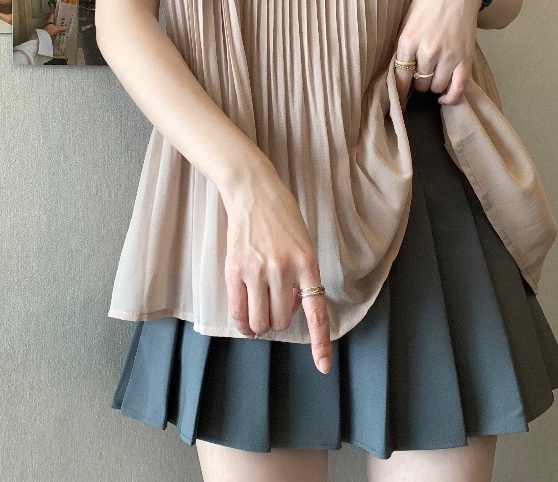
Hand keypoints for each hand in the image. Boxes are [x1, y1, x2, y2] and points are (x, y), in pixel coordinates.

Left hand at [43, 3, 66, 37]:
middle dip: (56, 15)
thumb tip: (66, 27)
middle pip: (53, 17)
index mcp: (50, 20)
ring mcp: (49, 25)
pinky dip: (56, 25)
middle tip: (59, 13)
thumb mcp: (56, 29)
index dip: (53, 10)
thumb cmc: (48, 31)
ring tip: (61, 20)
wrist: (44, 37)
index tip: (53, 6)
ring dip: (56, 21)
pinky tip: (59, 27)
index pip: (52, 13)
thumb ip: (62, 28)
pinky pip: (54, 26)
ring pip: (53, 21)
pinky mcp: (49, 29)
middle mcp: (49, 22)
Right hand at [221, 162, 332, 373]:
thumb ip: (301, 275)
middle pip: (280, 320)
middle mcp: (283, 269)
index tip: (322, 366)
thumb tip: (289, 308)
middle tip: (276, 305)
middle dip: (279, 320)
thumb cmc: (282, 217)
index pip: (315, 311)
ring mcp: (257, 270)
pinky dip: (242, 322)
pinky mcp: (235, 269)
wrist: (253, 192)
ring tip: (260, 313)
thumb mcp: (302, 244)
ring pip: (259, 320)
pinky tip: (244, 319)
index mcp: (307, 262)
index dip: (320, 342)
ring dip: (260, 324)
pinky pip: (238, 311)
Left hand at [394, 0, 482, 106]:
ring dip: (433, 86)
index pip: (399, 77)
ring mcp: (448, 55)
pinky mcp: (466, 57)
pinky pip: (458, 88)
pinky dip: (451, 97)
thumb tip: (398, 72)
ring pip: (436, 87)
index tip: (397, 102)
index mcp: (408, 40)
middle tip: (419, 74)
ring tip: (433, 75)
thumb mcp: (406, 21)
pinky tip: (444, 97)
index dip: (398, 93)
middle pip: (419, 84)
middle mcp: (427, 51)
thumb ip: (403, 46)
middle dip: (417, 83)